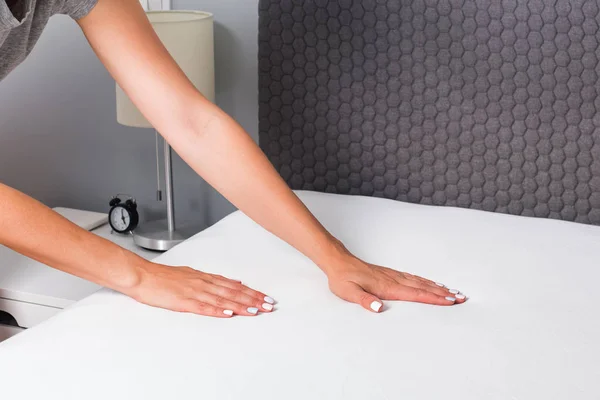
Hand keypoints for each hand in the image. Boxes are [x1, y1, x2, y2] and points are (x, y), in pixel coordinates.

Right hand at [127, 262, 274, 317]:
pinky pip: (204, 307)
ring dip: (241, 305)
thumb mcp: (191, 274)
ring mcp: (195, 292)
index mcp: (205, 278)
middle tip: (269, 305)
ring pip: (223, 299)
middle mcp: (204, 283)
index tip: (265, 297)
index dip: (252, 292)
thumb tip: (232, 281)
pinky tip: (229, 313)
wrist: (143, 275)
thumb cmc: (163, 277)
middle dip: (253, 299)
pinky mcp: (184, 302)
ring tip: (256, 310)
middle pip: (233, 292)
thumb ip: (212, 280)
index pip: (234, 285)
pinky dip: (218, 310)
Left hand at [325, 254, 466, 312]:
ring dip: (438, 287)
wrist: (337, 262)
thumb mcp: (348, 292)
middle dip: (443, 294)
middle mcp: (394, 280)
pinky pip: (413, 278)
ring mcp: (393, 275)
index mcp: (387, 287)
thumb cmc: (343, 279)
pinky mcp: (390, 274)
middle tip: (462, 298)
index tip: (451, 302)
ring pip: (420, 282)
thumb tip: (377, 307)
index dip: (434, 298)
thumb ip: (363, 300)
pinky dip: (426, 281)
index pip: (415, 294)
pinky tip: (432, 283)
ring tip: (454, 292)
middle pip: (423, 287)